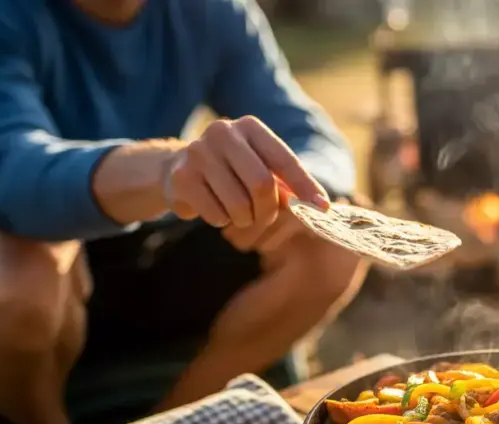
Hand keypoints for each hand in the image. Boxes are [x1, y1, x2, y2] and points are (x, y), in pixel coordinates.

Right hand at [165, 116, 329, 251]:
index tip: (321, 207)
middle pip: (262, 184)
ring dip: (244, 219)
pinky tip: (215, 208)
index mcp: (249, 127)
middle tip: (265, 218)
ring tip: (237, 212)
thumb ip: (288, 183)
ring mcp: (198, 152)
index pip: (284, 159)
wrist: (177, 168)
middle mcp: (223, 132)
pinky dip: (222, 221)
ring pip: (239, 205)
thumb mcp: (260, 166)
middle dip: (269, 210)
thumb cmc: (232, 171)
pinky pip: (216, 214)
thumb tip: (320, 206)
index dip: (305, 186)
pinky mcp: (181, 177)